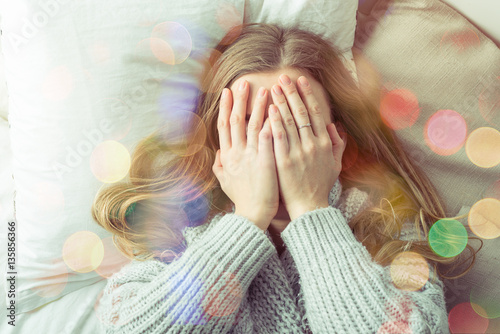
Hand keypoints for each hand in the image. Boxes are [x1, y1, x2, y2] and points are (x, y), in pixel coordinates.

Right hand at [212, 80, 278, 230]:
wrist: (252, 215)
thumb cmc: (241, 199)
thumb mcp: (224, 181)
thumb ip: (219, 165)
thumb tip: (217, 153)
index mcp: (226, 156)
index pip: (224, 126)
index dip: (226, 107)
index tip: (227, 92)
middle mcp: (235, 153)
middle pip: (236, 121)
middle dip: (239, 100)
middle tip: (244, 82)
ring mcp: (250, 156)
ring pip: (253, 125)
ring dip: (258, 106)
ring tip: (265, 90)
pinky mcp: (264, 161)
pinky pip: (267, 137)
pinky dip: (270, 123)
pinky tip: (276, 110)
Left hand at [268, 75, 345, 220]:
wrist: (310, 207)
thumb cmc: (321, 186)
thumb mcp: (335, 165)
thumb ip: (338, 145)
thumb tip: (336, 126)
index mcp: (325, 143)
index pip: (316, 113)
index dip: (308, 95)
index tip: (301, 81)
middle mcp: (313, 144)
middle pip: (301, 112)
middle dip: (292, 92)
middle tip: (283, 77)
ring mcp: (298, 152)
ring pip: (290, 121)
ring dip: (282, 102)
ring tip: (274, 86)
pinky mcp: (284, 161)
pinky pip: (279, 137)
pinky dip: (275, 122)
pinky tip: (270, 108)